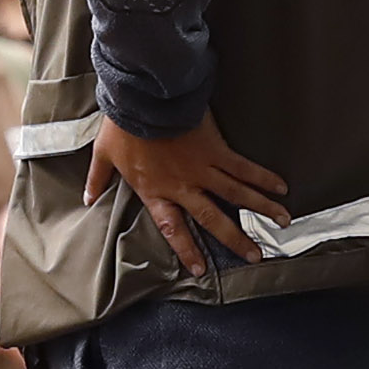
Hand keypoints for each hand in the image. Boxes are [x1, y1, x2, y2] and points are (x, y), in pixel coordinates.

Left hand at [87, 112, 289, 276]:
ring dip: (261, 210)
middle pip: (213, 219)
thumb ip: (98, 180)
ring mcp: (202, 170)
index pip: (173, 229)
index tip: (200, 268)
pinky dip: (263, 178)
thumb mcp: (104, 155)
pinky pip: (244, 168)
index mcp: (155, 191)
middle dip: (236, 239)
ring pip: (236, 196)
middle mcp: (183, 187)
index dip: (187, 249)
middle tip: (255, 255)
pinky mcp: (216, 150)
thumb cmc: (122, 126)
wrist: (143, 99)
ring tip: (282, 223)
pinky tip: (282, 187)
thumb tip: (87, 197)